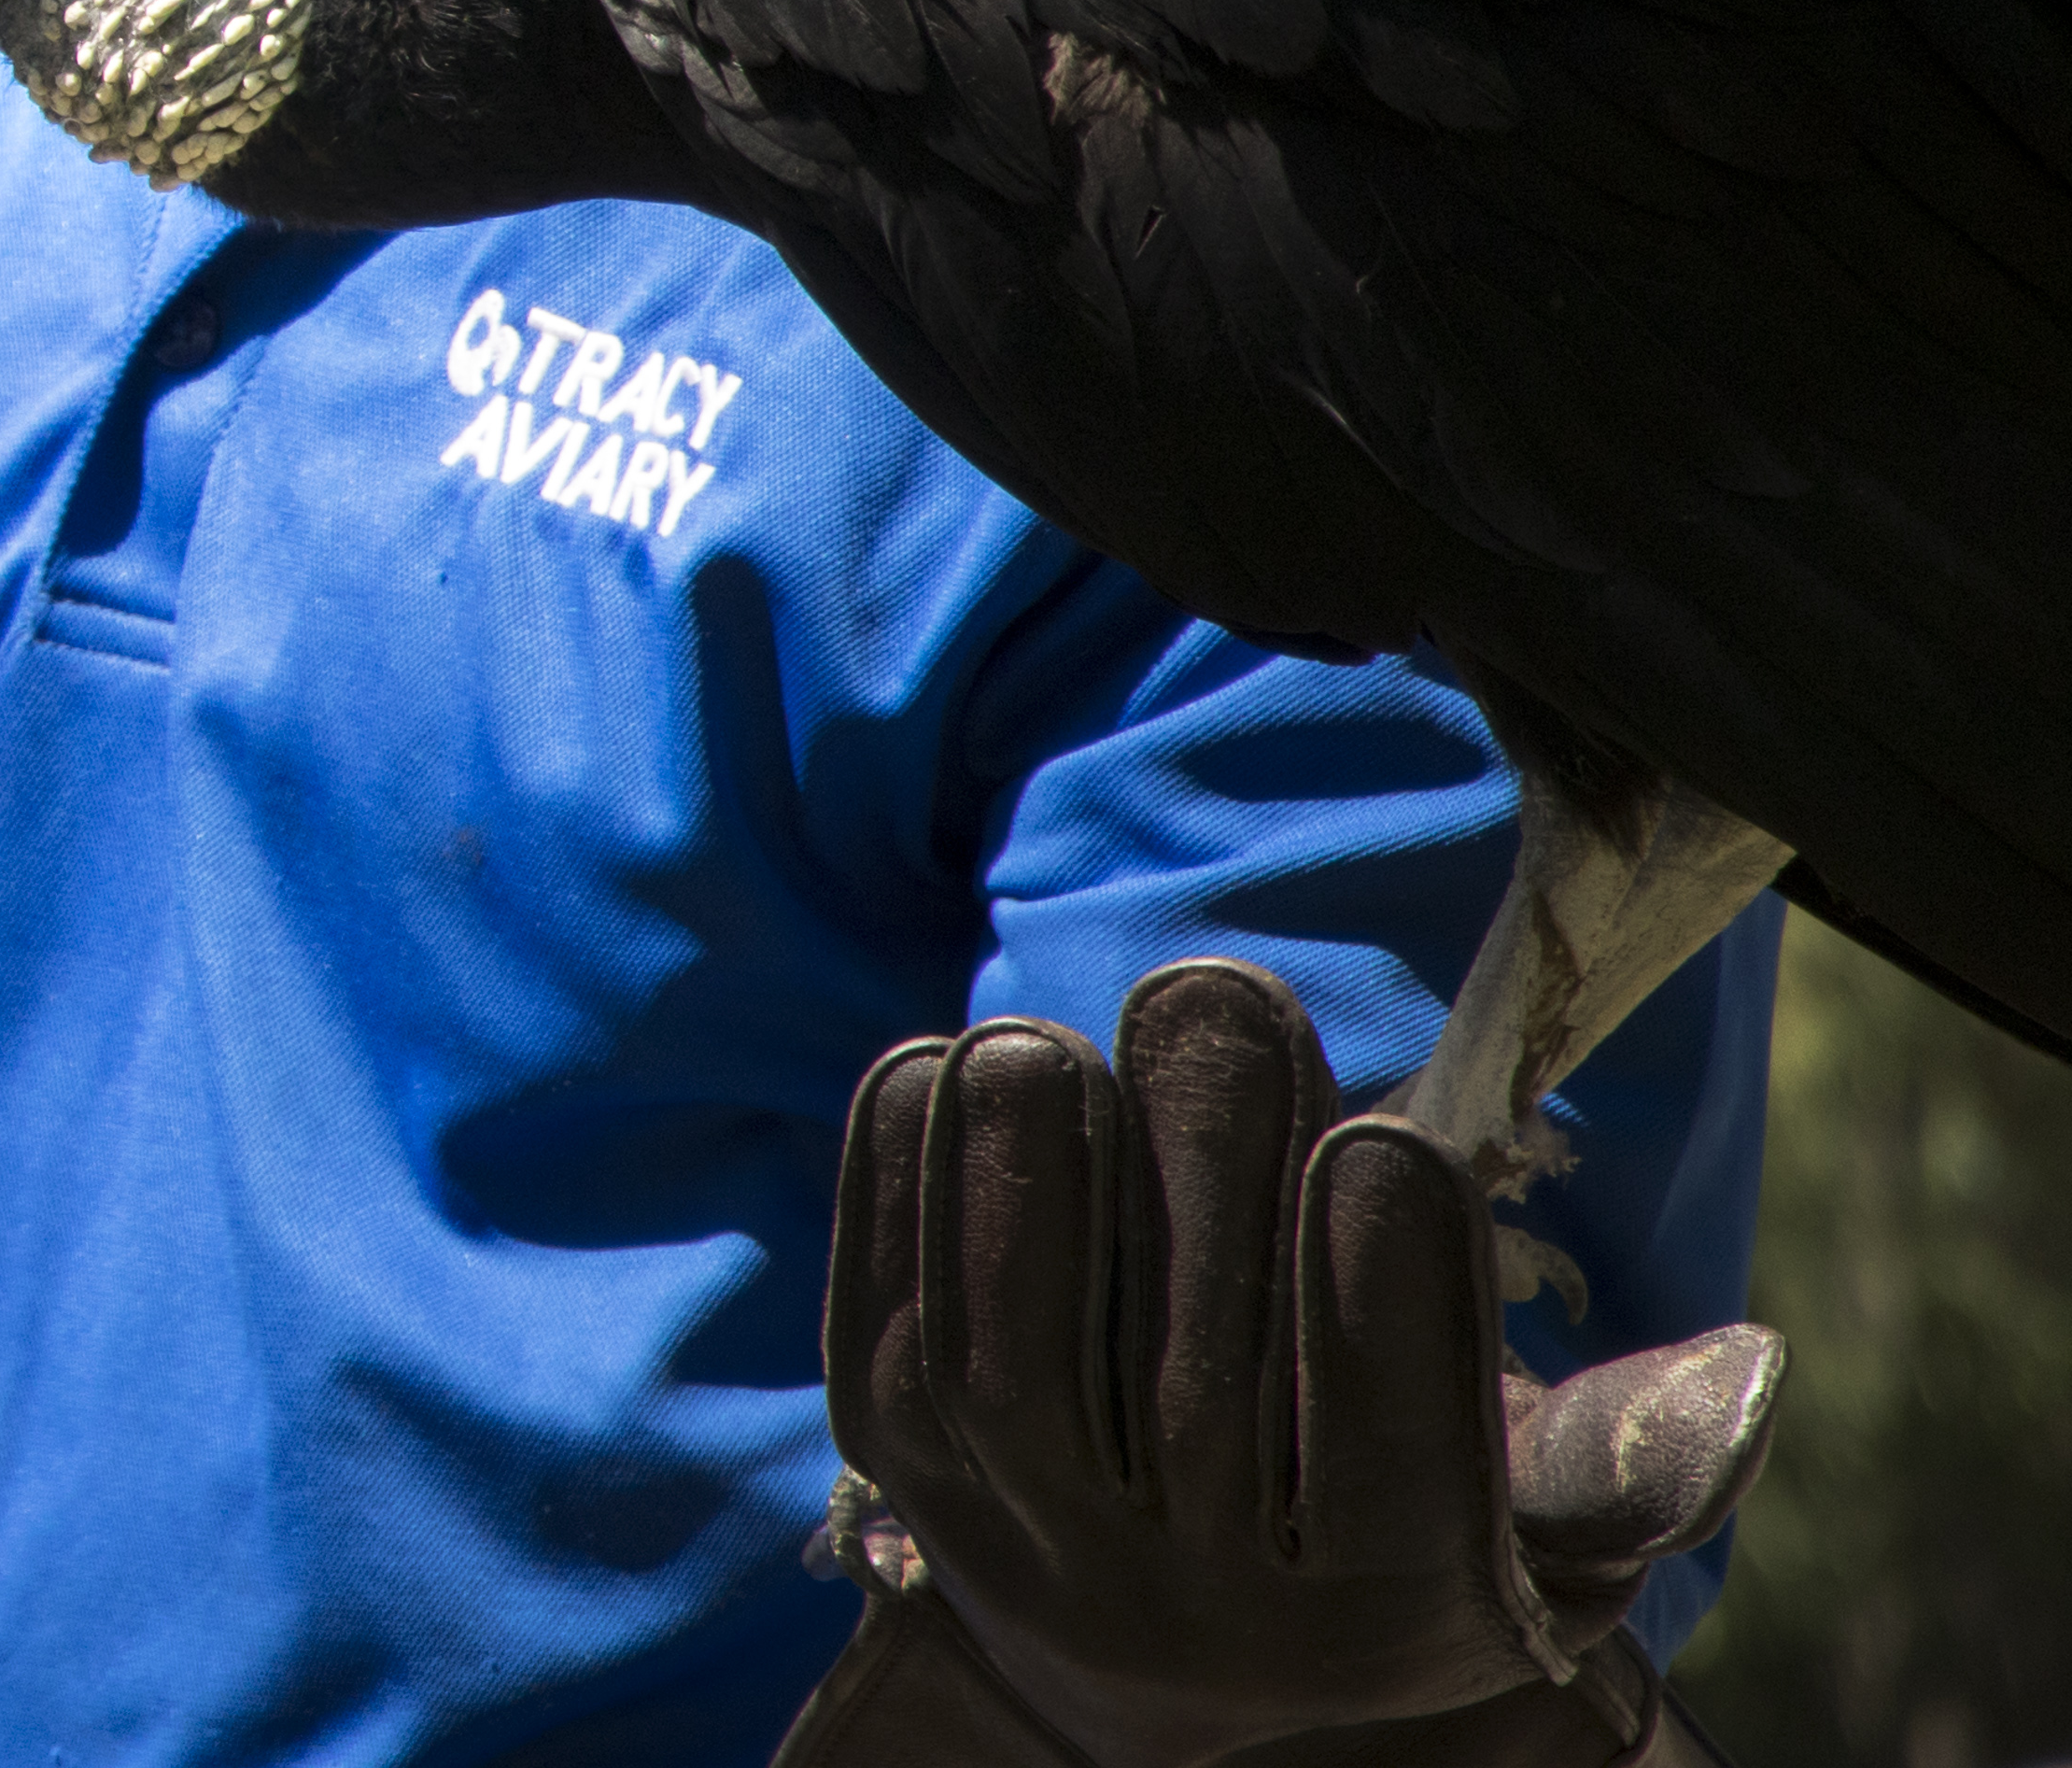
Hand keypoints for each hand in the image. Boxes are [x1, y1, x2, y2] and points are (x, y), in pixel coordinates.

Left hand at [774, 960, 1780, 1767]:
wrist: (1165, 1637)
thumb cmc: (1386, 1514)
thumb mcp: (1534, 1528)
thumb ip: (1615, 1456)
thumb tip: (1743, 1368)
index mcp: (1376, 1609)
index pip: (1389, 1452)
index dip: (1385, 1289)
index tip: (1390, 1138)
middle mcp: (1187, 1606)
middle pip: (1194, 1382)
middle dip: (1204, 1165)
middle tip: (1219, 995)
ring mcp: (1024, 1537)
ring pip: (1015, 1358)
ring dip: (1025, 1174)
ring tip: (1053, 1034)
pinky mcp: (895, 1462)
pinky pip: (888, 1319)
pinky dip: (901, 1186)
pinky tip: (944, 1066)